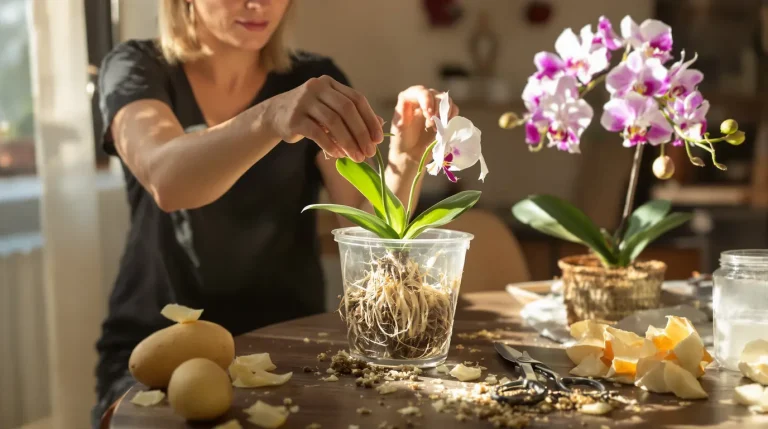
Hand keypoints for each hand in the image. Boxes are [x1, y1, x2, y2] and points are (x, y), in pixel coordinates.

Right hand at [265, 75, 383, 161]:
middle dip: (361, 133)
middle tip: (368, 152)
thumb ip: (353, 115)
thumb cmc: (310, 114)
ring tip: (356, 157)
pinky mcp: (294, 118)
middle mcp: (317, 87)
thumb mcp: (331, 110)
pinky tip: (338, 155)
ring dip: (348, 142)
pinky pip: (317, 133)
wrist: (275, 115)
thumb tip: (381, 125)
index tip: (378, 139)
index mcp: (331, 84)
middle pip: (347, 109)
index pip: (357, 99)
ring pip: (333, 122)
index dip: (370, 119)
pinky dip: (330, 145)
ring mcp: (304, 101)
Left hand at [390, 86, 458, 159]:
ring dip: (443, 113)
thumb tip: (408, 99)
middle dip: (435, 109)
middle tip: (431, 124)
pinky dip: (451, 118)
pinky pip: (453, 109)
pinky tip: (443, 128)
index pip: (420, 90)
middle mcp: (423, 100)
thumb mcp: (398, 125)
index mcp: (410, 99)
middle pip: (435, 94)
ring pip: (446, 100)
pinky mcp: (444, 115)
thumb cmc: (401, 140)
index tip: (428, 113)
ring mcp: (435, 107)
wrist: (411, 154)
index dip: (426, 99)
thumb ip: (402, 111)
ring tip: (435, 128)